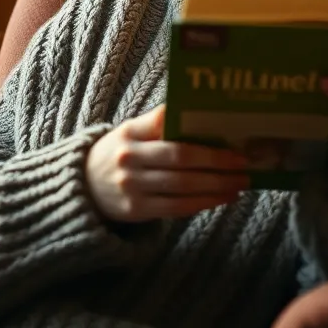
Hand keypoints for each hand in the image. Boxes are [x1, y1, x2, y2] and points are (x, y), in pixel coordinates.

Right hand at [86, 105, 251, 222]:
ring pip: (183, 186)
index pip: (165, 122)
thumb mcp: (131, 132)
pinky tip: (222, 197)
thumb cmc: (120, 153)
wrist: (84, 187)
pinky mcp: (137, 210)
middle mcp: (129, 157)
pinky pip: (177, 207)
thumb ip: (159, 125)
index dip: (196, 125)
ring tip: (240, 182)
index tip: (226, 129)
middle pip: (180, 157)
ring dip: (217, 185)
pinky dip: (204, 202)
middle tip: (243, 162)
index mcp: (130, 131)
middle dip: (217, 160)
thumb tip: (207, 118)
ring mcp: (132, 186)